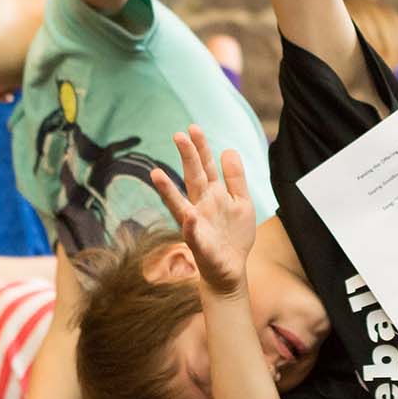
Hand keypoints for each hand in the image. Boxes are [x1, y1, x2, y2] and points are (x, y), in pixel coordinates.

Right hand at [150, 126, 256, 297]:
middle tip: (178, 135)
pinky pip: (194, 235)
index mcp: (212, 195)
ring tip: (155, 174)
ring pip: (181, 205)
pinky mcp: (200, 246)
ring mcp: (198, 226)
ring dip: (168, 191)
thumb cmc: (233, 236)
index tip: (192, 128)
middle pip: (193, 178)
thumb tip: (227, 149)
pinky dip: (191, 226)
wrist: (231, 271)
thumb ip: (235, 178)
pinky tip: (189, 216)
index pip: (205, 167)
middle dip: (187, 158)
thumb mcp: (241, 202)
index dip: (200, 148)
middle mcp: (201, 207)